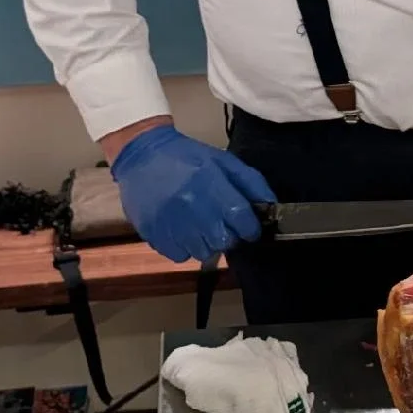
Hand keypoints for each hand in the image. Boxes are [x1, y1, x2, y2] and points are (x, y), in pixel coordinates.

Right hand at [109, 125, 275, 262]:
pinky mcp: (153, 235)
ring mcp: (169, 223)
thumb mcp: (222, 160)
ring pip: (203, 252)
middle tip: (223, 224)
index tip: (249, 228)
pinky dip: (186, 248)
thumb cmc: (187, 156)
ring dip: (207, 243)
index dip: (250, 228)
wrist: (141, 156)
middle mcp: (189, 206)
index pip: (241, 218)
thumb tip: (271, 206)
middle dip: (229, 236)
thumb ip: (250, 182)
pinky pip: (180, 256)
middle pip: (224, 241)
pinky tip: (183, 231)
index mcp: (209, 183)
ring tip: (201, 226)